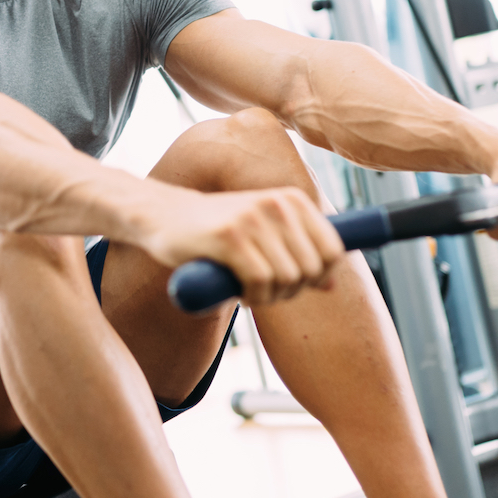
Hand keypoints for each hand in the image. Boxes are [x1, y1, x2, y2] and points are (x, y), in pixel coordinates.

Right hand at [133, 186, 345, 306]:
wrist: (164, 217)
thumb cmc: (217, 231)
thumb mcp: (265, 236)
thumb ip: (298, 255)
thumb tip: (332, 286)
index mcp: (293, 200)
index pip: (333, 251)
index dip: (317, 277)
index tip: (291, 283)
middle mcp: (278, 204)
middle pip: (311, 269)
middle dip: (291, 290)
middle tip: (265, 290)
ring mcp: (253, 218)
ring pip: (287, 278)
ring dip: (270, 297)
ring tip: (249, 290)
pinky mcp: (229, 236)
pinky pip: (261, 282)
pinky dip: (253, 297)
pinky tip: (238, 293)